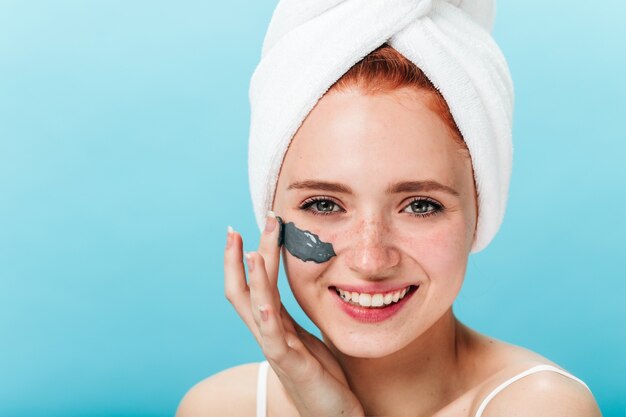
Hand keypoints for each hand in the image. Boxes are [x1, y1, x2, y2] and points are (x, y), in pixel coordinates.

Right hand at [224, 212, 364, 416]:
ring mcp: (276, 348)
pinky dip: (266, 318)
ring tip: (251, 250)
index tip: (243, 229)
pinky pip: (273, 339)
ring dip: (253, 278)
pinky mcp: (290, 364)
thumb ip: (294, 317)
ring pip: (255, 308)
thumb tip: (300, 289)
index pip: (253, 285)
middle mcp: (268, 333)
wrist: (331, 415)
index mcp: (274, 324)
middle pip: (245, 289)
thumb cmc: (320, 376)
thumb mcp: (306, 337)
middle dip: (240, 257)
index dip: (245, 257)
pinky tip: (264, 302)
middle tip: (237, 227)